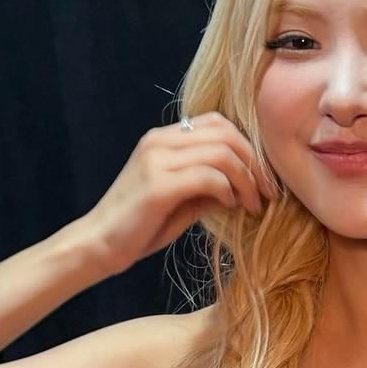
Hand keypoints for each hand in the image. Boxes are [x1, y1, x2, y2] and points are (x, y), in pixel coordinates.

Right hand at [72, 113, 274, 278]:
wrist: (98, 245)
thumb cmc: (140, 227)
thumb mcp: (183, 203)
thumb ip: (211, 188)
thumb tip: (245, 187)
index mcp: (164, 139)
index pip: (218, 123)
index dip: (248, 147)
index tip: (262, 179)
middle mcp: (159, 140)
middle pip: (226, 133)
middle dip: (255, 163)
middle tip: (268, 193)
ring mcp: (157, 159)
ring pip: (222, 152)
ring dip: (246, 180)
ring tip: (252, 205)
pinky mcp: (158, 184)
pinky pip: (209, 176)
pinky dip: (228, 190)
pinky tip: (231, 206)